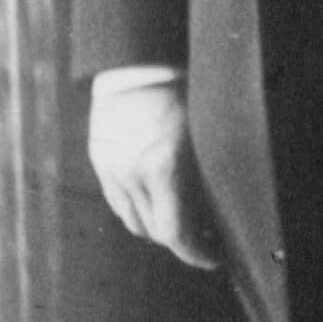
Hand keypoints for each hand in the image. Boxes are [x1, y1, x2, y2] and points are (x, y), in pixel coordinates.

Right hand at [88, 75, 223, 271]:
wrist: (139, 63)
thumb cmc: (183, 92)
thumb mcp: (206, 135)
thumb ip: (207, 176)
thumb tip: (222, 214)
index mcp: (164, 165)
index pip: (175, 232)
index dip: (195, 253)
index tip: (214, 258)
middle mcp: (133, 172)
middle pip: (153, 232)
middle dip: (180, 243)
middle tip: (205, 242)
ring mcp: (112, 168)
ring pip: (133, 221)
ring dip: (157, 230)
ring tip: (181, 225)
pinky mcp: (100, 160)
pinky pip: (118, 202)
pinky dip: (137, 212)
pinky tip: (156, 206)